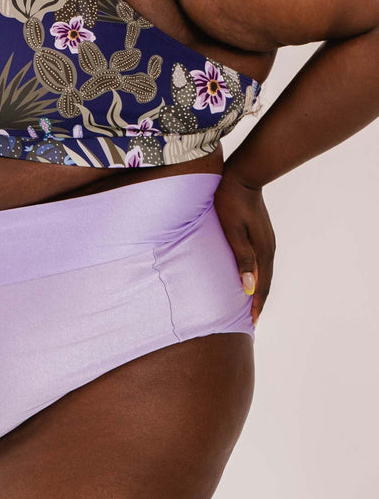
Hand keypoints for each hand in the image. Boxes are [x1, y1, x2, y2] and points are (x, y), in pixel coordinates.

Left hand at [213, 169, 275, 325]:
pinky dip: (256, 275)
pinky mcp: (261, 234)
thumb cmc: (230, 202)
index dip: (256, 304)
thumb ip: (241, 258)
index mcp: (262, 250)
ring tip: (249, 304)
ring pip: (264, 272)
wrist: (242, 175)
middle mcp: (268, 247)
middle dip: (258, 301)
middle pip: (265, 281)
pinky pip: (260, 261)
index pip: (261, 285)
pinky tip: (248, 277)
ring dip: (258, 289)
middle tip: (251, 321)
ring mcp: (266, 240)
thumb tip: (249, 288)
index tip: (251, 323)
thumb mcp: (232, 230)